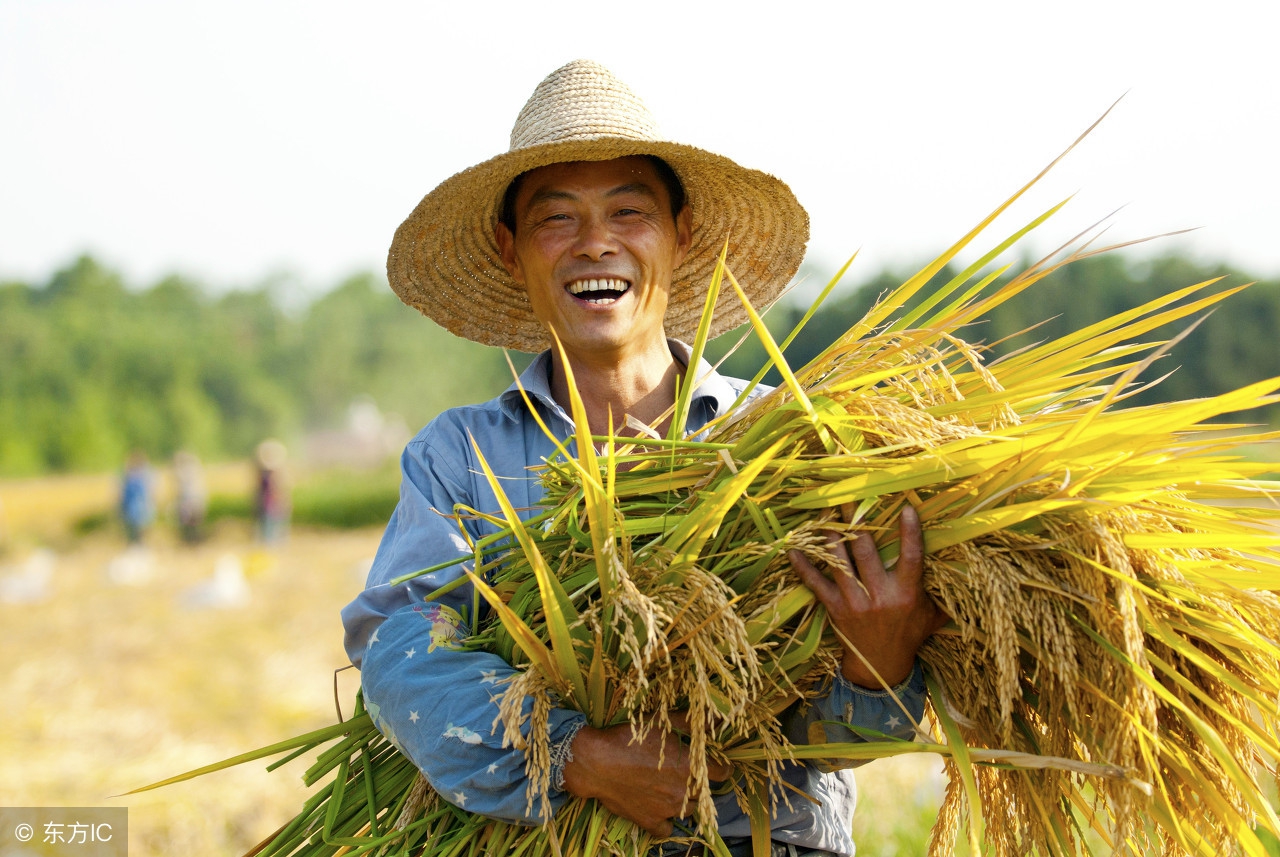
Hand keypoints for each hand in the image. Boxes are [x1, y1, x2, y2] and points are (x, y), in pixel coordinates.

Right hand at [560, 720, 731, 837]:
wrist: (597, 762)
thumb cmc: (631, 738)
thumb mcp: (662, 723)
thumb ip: (692, 722)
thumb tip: (717, 718)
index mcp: (692, 766)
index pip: (722, 772)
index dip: (721, 767)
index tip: (717, 765)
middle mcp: (685, 790)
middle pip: (705, 792)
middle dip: (699, 783)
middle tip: (685, 773)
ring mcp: (668, 809)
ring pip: (689, 810)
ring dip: (684, 801)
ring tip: (670, 788)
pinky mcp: (650, 821)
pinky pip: (667, 829)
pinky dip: (665, 821)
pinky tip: (658, 808)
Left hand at [788, 504, 946, 687]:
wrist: (881, 668)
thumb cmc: (910, 635)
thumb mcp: (933, 616)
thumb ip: (944, 593)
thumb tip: (966, 568)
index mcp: (907, 594)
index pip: (911, 557)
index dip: (910, 532)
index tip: (906, 507)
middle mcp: (880, 596)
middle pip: (866, 552)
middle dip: (857, 523)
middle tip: (848, 497)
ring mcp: (855, 602)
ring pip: (839, 562)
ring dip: (830, 536)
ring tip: (824, 513)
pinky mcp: (835, 609)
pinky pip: (816, 584)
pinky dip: (803, 567)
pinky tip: (791, 550)